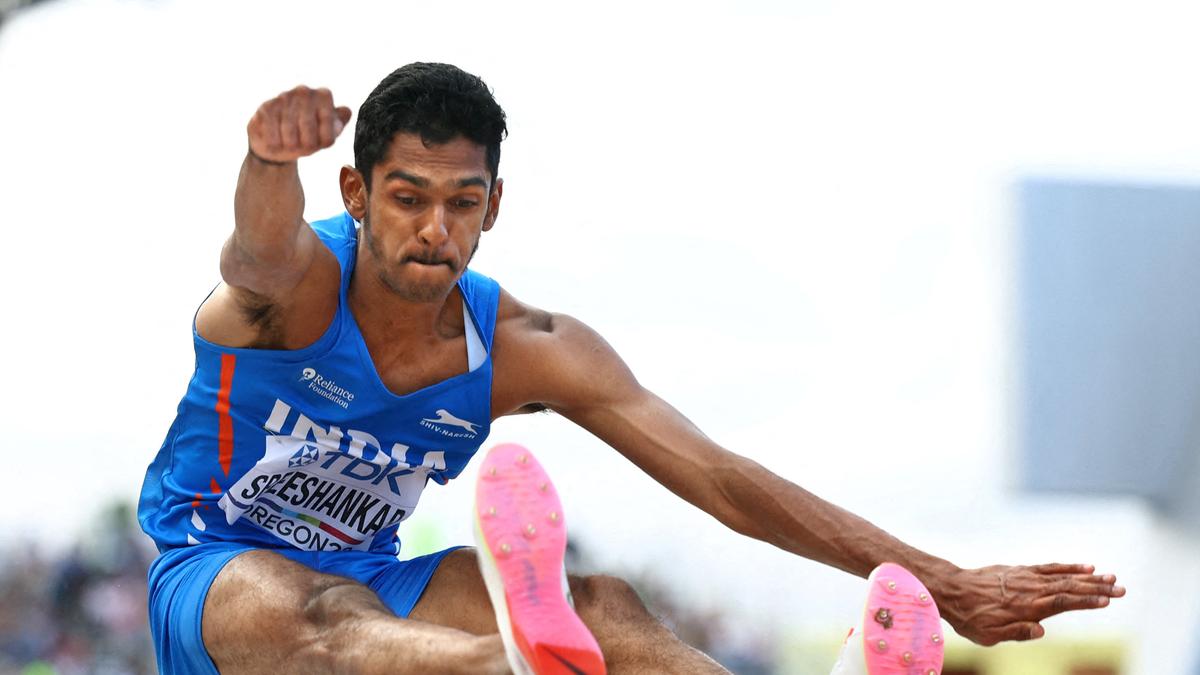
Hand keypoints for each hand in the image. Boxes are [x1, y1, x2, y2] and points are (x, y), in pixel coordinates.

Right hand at [247, 85, 351, 163]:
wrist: (279, 144)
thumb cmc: (308, 138)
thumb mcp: (327, 134)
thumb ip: (339, 123)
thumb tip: (346, 111)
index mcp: (323, 96)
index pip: (330, 123)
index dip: (324, 139)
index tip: (320, 143)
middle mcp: (304, 91)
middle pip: (308, 126)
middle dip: (306, 143)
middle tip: (304, 148)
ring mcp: (284, 97)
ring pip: (289, 131)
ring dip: (290, 145)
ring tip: (290, 144)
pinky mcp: (266, 107)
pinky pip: (272, 133)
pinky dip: (275, 144)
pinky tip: (276, 143)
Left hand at [934, 563, 1124, 645]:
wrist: (951, 590)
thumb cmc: (970, 618)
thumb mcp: (989, 635)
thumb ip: (1016, 632)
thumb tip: (1040, 632)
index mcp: (1026, 607)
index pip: (1062, 602)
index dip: (1086, 600)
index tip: (1107, 600)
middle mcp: (1030, 589)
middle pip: (1069, 587)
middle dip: (1097, 588)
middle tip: (1122, 588)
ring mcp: (1026, 577)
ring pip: (1062, 576)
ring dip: (1088, 576)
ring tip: (1111, 577)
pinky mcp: (1020, 570)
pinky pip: (1048, 567)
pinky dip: (1067, 566)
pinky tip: (1084, 567)